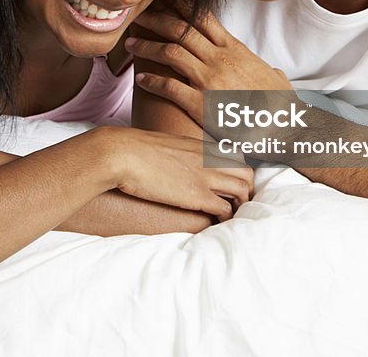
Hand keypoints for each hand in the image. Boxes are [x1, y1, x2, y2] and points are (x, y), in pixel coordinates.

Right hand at [93, 126, 253, 220]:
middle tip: (236, 204)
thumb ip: (177, 152)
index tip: (231, 187)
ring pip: (242, 190)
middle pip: (246, 172)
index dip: (238, 174)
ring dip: (240, 205)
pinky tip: (216, 222)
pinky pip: (225, 208)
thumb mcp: (163, 144)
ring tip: (230, 216)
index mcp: (199, 145)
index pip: (235, 156)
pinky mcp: (196, 194)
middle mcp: (208, 158)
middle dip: (247, 190)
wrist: (121, 153)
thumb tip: (172, 162)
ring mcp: (204, 175)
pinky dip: (225, 217)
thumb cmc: (133, 149)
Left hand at [125, 0, 292, 124]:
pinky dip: (152, 81)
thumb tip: (274, 72)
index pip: (204, 19)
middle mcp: (221, 59)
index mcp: (236, 50)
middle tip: (138, 16)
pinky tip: (141, 80)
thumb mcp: (279, 82)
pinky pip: (170, 87)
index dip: (180, 5)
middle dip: (155, 19)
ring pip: (171, 53)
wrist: (287, 131)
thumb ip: (270, 72)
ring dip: (147, 47)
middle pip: (180, 30)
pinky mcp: (201, 104)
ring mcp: (210, 80)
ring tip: (130, 45)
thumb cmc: (282, 108)